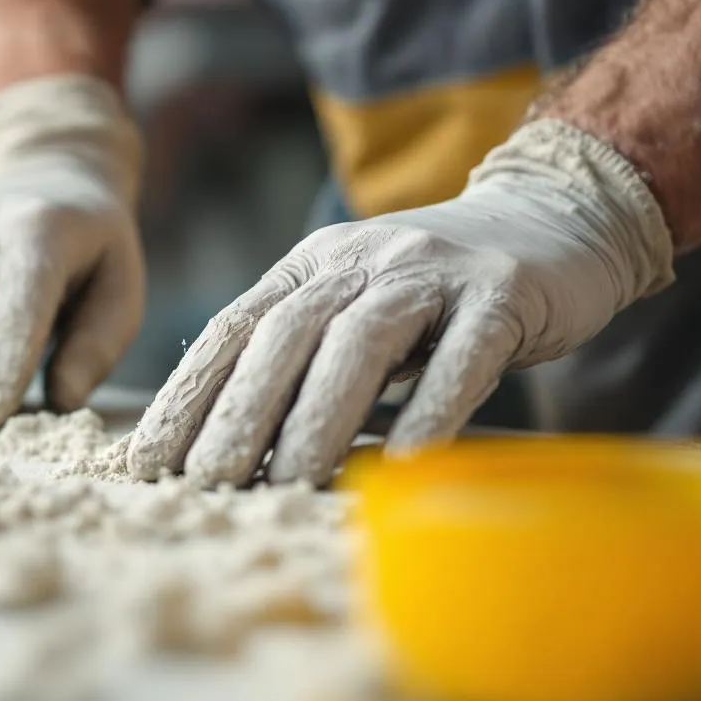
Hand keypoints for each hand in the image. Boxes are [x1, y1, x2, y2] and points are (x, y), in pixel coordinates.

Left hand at [127, 121, 675, 485]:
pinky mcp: (502, 293)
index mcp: (308, 267)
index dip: (186, 394)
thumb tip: (221, 446)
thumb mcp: (350, 305)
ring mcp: (430, 273)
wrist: (553, 216)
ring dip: (319, 418)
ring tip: (289, 484)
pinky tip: (403, 462)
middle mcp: (358, 261)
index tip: (147, 461)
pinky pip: (461, 355)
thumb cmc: (434, 291)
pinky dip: (430, 409)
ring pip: (360, 343)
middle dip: (237, 414)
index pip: (231, 330)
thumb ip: (298, 358)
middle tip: (206, 483)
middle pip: (283, 336)